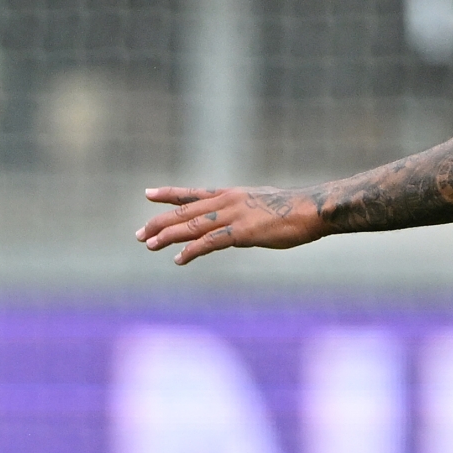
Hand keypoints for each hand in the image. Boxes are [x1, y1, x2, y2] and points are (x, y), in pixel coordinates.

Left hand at [136, 185, 325, 263]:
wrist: (312, 210)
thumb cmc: (294, 210)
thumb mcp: (263, 205)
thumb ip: (244, 214)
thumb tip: (237, 227)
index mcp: (231, 194)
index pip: (192, 193)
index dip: (169, 194)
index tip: (148, 194)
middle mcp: (227, 202)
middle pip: (184, 211)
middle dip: (159, 222)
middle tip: (140, 235)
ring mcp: (233, 215)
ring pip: (191, 225)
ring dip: (168, 236)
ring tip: (149, 245)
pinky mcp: (241, 232)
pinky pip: (209, 242)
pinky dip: (191, 251)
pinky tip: (178, 259)